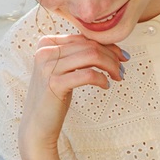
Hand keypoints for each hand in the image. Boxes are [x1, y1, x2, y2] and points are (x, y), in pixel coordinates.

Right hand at [19, 34, 127, 154]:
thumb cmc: (55, 94)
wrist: (37, 123)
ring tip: (118, 77)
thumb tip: (111, 47)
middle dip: (112, 56)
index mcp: (47, 43)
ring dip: (111, 66)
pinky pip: (88, 74)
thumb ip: (78, 54)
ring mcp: (48, 67)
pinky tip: (106, 85)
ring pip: (92, 56)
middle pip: (90, 45)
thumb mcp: (64, 69)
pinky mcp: (55, 83)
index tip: (122, 56)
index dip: (108, 45)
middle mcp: (45, 51)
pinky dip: (102, 79)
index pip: (84, 37)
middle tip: (122, 69)